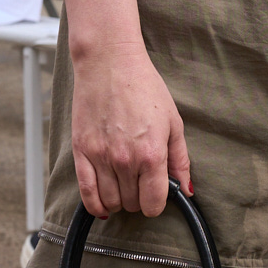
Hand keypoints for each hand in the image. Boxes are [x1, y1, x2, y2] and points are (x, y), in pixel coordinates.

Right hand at [70, 33, 190, 218]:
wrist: (110, 62)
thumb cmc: (144, 87)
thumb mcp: (173, 122)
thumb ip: (180, 160)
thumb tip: (186, 189)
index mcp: (152, 154)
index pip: (154, 203)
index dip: (157, 203)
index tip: (156, 194)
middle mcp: (125, 160)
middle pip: (132, 204)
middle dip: (139, 199)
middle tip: (141, 184)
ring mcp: (100, 157)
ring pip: (110, 202)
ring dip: (119, 201)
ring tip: (124, 187)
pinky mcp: (81, 151)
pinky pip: (86, 193)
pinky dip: (95, 205)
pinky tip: (103, 205)